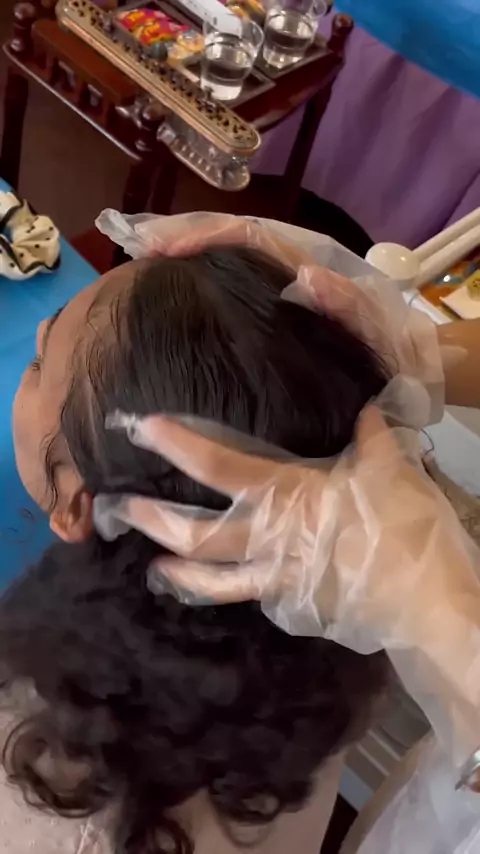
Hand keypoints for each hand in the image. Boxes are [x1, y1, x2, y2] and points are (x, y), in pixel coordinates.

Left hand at [98, 407, 455, 644]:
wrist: (427, 601)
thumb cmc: (403, 529)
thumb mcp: (392, 469)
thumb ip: (371, 435)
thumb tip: (366, 407)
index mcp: (286, 497)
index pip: (220, 467)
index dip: (179, 445)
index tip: (143, 428)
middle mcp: (269, 541)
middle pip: (198, 534)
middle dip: (154, 521)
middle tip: (120, 509)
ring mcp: (276, 580)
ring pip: (213, 581)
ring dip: (180, 572)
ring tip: (156, 565)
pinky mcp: (292, 606)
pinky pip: (249, 596)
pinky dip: (228, 590)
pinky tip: (221, 586)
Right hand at [134, 212, 442, 398]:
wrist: (402, 364)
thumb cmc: (387, 344)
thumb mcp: (374, 324)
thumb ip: (347, 300)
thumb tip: (306, 275)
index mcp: (301, 265)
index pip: (245, 236)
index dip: (203, 235)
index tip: (162, 247)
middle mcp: (281, 268)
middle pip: (225, 238)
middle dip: (180, 234)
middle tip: (134, 242)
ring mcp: (274, 289)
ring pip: (224, 260)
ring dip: (184, 254)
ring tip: (140, 261)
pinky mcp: (269, 313)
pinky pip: (229, 290)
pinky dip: (198, 284)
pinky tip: (171, 297)